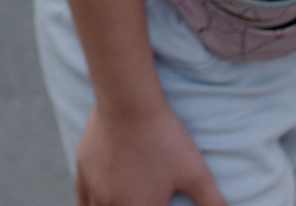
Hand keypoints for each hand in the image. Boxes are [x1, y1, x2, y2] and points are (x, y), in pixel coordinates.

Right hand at [72, 100, 224, 205]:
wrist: (127, 101)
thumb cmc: (162, 138)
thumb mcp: (197, 174)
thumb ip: (214, 202)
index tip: (161, 203)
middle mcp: (109, 204)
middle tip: (148, 200)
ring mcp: (92, 188)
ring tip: (128, 201)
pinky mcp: (81, 169)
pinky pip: (81, 200)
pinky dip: (90, 205)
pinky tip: (101, 202)